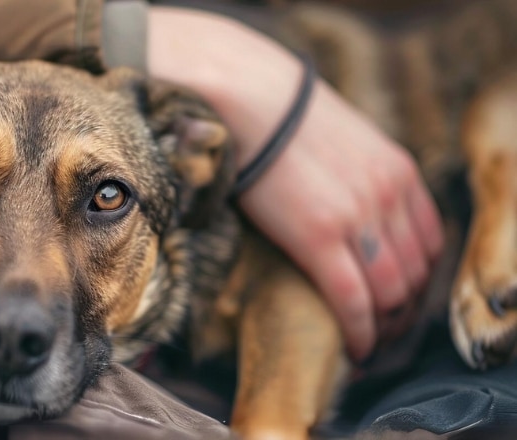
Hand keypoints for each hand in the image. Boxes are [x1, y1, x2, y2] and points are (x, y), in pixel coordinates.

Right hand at [147, 6, 443, 360]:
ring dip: (384, 327)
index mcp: (399, 171)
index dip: (419, 281)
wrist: (247, 97)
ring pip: (392, 294)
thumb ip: (360, 176)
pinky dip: (360, 332)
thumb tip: (345, 208)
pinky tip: (354, 349)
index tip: (398, 301)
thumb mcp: (342, 141)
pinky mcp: (320, 237)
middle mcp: (390, 196)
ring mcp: (359, 217)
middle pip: (417, 274)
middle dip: (404, 312)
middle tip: (382, 333)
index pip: (430, 243)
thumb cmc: (280, 117)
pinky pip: (353, 300)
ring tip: (366, 345)